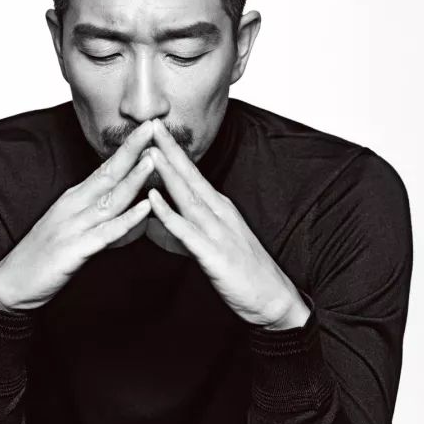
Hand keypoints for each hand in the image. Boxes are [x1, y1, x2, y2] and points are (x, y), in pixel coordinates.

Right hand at [0, 120, 155, 310]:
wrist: (11, 284)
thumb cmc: (42, 257)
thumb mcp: (70, 228)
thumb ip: (97, 216)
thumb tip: (126, 206)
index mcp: (74, 199)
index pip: (105, 168)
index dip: (127, 148)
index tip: (146, 128)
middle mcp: (73, 207)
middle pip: (108, 173)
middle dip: (132, 149)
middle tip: (153, 125)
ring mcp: (73, 226)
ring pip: (110, 199)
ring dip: (134, 178)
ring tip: (154, 158)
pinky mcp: (74, 249)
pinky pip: (106, 232)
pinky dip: (127, 220)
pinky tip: (144, 209)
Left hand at [145, 118, 297, 325]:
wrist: (273, 300)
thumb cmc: (244, 274)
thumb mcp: (215, 243)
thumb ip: (190, 227)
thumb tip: (163, 218)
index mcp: (219, 208)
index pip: (193, 174)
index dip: (174, 151)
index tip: (156, 130)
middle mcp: (219, 213)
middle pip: (190, 176)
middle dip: (169, 150)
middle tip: (151, 123)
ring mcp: (218, 232)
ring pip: (188, 197)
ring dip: (168, 173)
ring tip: (149, 151)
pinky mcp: (214, 255)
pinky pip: (187, 232)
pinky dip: (170, 214)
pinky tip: (154, 200)